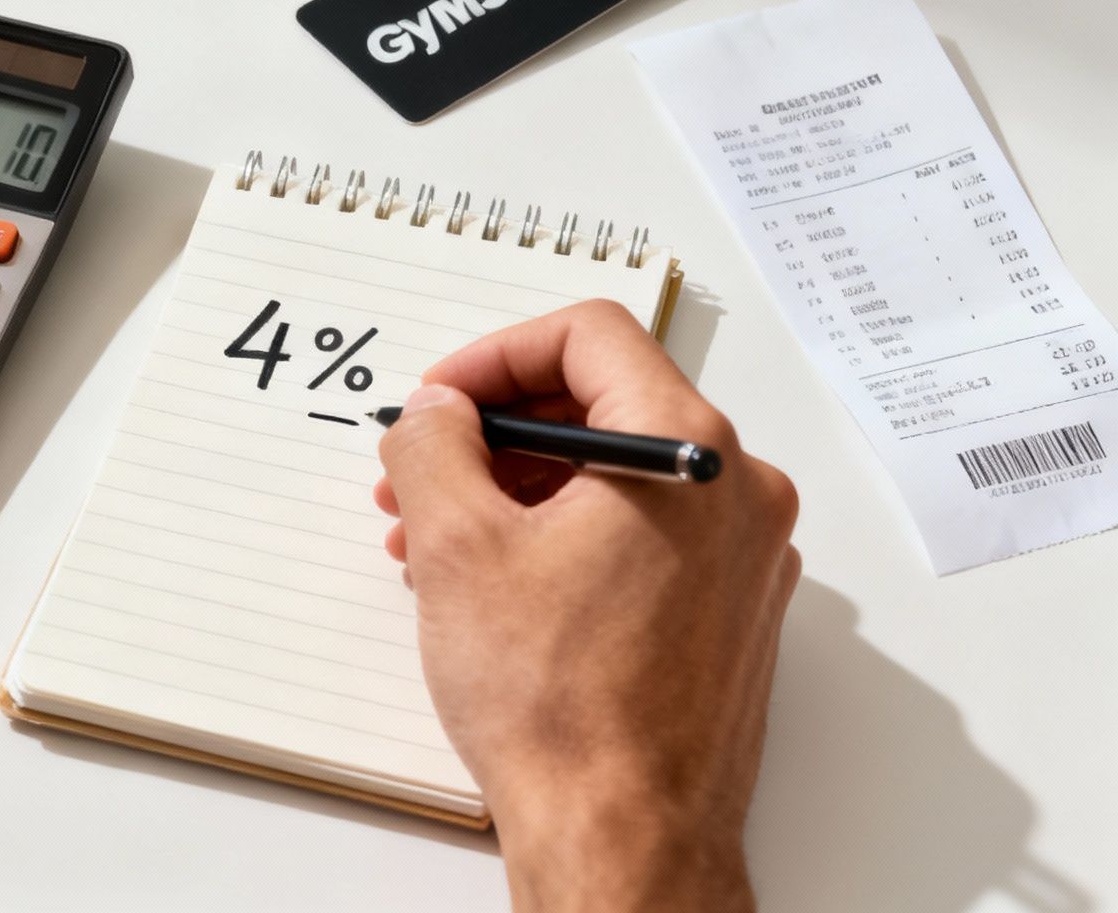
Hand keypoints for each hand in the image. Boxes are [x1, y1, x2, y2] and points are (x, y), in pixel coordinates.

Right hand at [373, 301, 798, 912]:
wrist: (621, 834)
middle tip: (424, 467)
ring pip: (619, 476)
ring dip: (520, 489)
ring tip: (436, 540)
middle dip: (496, 432)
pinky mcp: (729, 613)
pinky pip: (642, 536)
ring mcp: (744, 559)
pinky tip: (493, 584)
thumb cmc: (562, 707)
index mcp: (690, 452)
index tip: (442, 400)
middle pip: (606, 403)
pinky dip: (565, 537)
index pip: (590, 336)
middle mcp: (739, 494)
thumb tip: (436, 413)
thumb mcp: (458, 545)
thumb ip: (435, 444)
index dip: (494, 355)